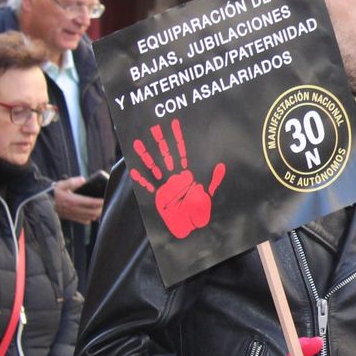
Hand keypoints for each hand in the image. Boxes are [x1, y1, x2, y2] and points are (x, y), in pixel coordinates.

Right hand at [52, 177, 104, 224]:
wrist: (44, 201)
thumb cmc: (55, 191)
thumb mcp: (61, 184)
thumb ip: (72, 182)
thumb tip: (82, 180)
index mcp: (72, 200)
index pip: (90, 202)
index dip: (99, 201)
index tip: (106, 199)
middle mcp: (73, 209)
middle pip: (92, 212)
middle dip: (101, 208)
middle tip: (106, 203)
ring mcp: (72, 215)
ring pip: (89, 217)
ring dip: (97, 214)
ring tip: (102, 208)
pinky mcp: (71, 218)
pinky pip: (84, 221)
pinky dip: (91, 218)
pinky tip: (94, 214)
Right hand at [126, 118, 224, 239]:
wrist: (192, 231)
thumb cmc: (201, 213)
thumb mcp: (209, 195)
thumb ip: (213, 180)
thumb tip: (221, 166)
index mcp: (187, 176)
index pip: (181, 154)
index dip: (177, 140)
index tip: (174, 124)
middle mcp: (174, 179)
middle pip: (166, 157)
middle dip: (161, 142)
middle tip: (155, 125)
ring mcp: (164, 188)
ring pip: (154, 168)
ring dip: (147, 156)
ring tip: (138, 141)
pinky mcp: (157, 199)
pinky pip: (148, 187)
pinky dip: (141, 179)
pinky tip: (134, 170)